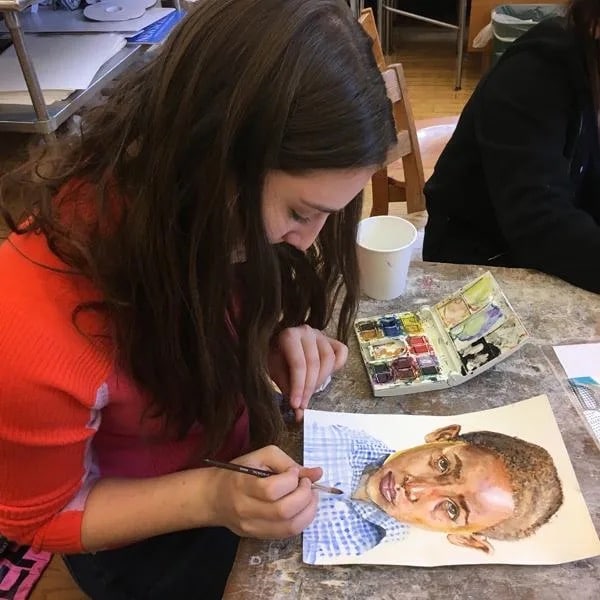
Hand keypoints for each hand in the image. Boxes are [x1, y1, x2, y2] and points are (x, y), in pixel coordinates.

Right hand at [207, 445, 321, 538]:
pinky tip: (301, 508)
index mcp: (242, 485)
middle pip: (284, 511)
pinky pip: (287, 534)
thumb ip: (288, 462)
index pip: (272, 490)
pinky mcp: (258, 537)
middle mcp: (246, 510)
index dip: (291, 480)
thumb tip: (317, 473)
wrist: (216, 497)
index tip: (295, 472)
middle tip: (307, 484)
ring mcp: (252, 528)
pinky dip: (301, 521)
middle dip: (305, 496)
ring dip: (308, 511)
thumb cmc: (239, 472)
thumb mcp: (261, 457)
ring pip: (289, 527)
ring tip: (309, 496)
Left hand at [268, 325, 347, 420]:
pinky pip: (341, 353)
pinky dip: (336, 367)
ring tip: (310, 391)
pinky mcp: (331, 340)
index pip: (298, 364)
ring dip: (321, 380)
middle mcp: (306, 331)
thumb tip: (300, 415)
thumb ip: (288, 391)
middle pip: (314, 363)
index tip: (296, 405)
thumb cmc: (277, 359)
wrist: (279, 345)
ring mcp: (320, 334)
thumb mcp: (277, 374)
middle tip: (303, 404)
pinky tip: (324, 376)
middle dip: (309, 388)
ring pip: (329, 359)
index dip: (299, 386)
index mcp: (289, 336)